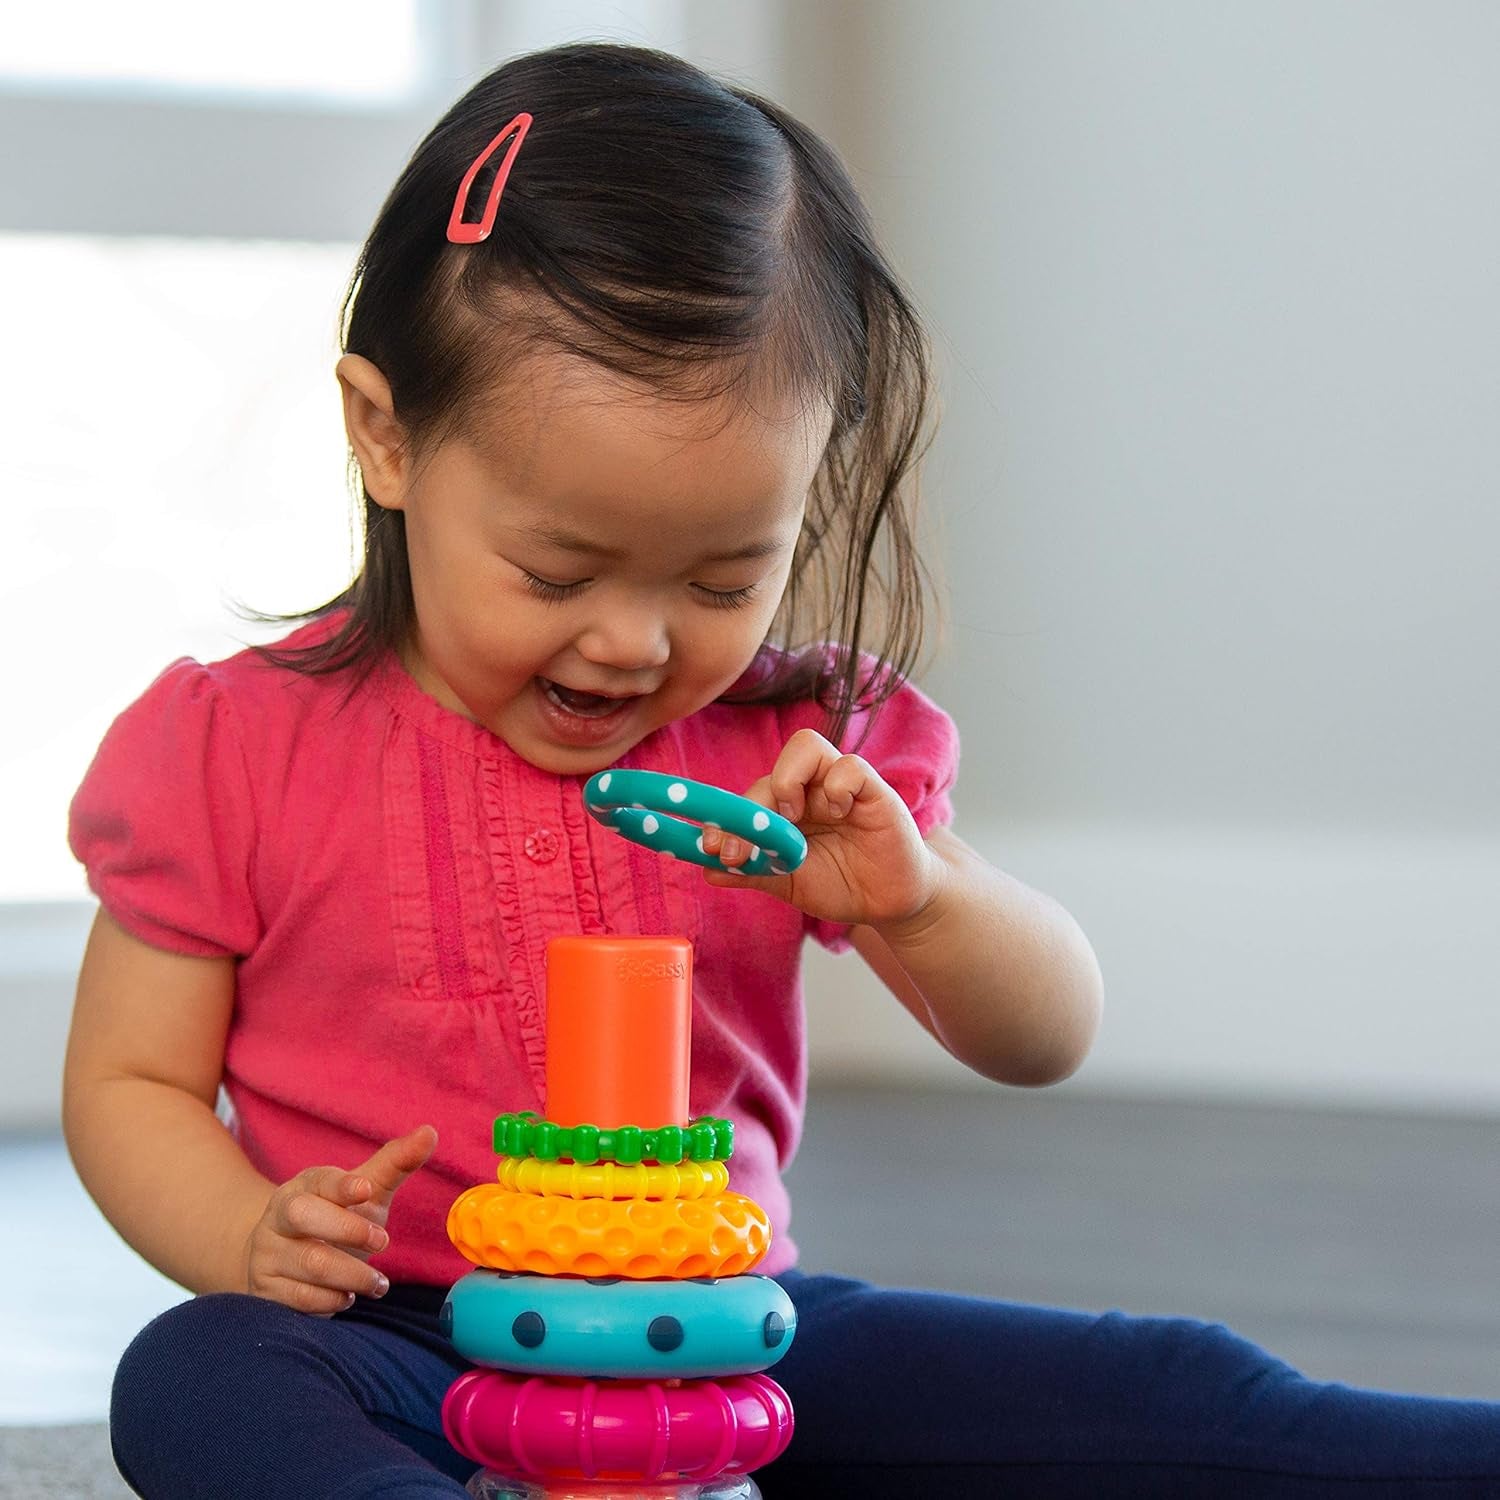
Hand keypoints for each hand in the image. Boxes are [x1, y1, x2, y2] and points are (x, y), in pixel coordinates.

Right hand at [243, 1124, 436, 1314]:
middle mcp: (279, 1215)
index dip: (342, 1184)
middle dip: (347, 1229)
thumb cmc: (335, 1217)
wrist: (285, 1260)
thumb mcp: (365, 1190)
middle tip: (383, 1242)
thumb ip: (396, 1163)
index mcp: (305, 1186)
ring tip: (378, 1283)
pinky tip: (347, 1296)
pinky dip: (330, 1301)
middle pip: (303, 1215)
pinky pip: (298, 1299)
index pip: (319, 1179)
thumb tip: (430, 1132)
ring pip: (308, 1263)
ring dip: (352, 1275)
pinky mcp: (265, 1289)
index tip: (366, 1190)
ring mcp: (268, 1253)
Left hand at [700, 728, 944, 931]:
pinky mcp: (873, 790)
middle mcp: (809, 789)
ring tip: (794, 818)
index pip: (748, 796)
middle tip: (744, 850)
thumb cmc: (840, 884)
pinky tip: (839, 815)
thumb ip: (753, 872)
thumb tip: (706, 871)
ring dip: (788, 781)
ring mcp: (840, 785)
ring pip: (806, 745)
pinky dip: (836, 787)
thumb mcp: (788, 884)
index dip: (724, 817)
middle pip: (770, 772)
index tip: (711, 846)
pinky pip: (850, 766)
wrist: (889, 902)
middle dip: (749, 811)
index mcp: (784, 808)